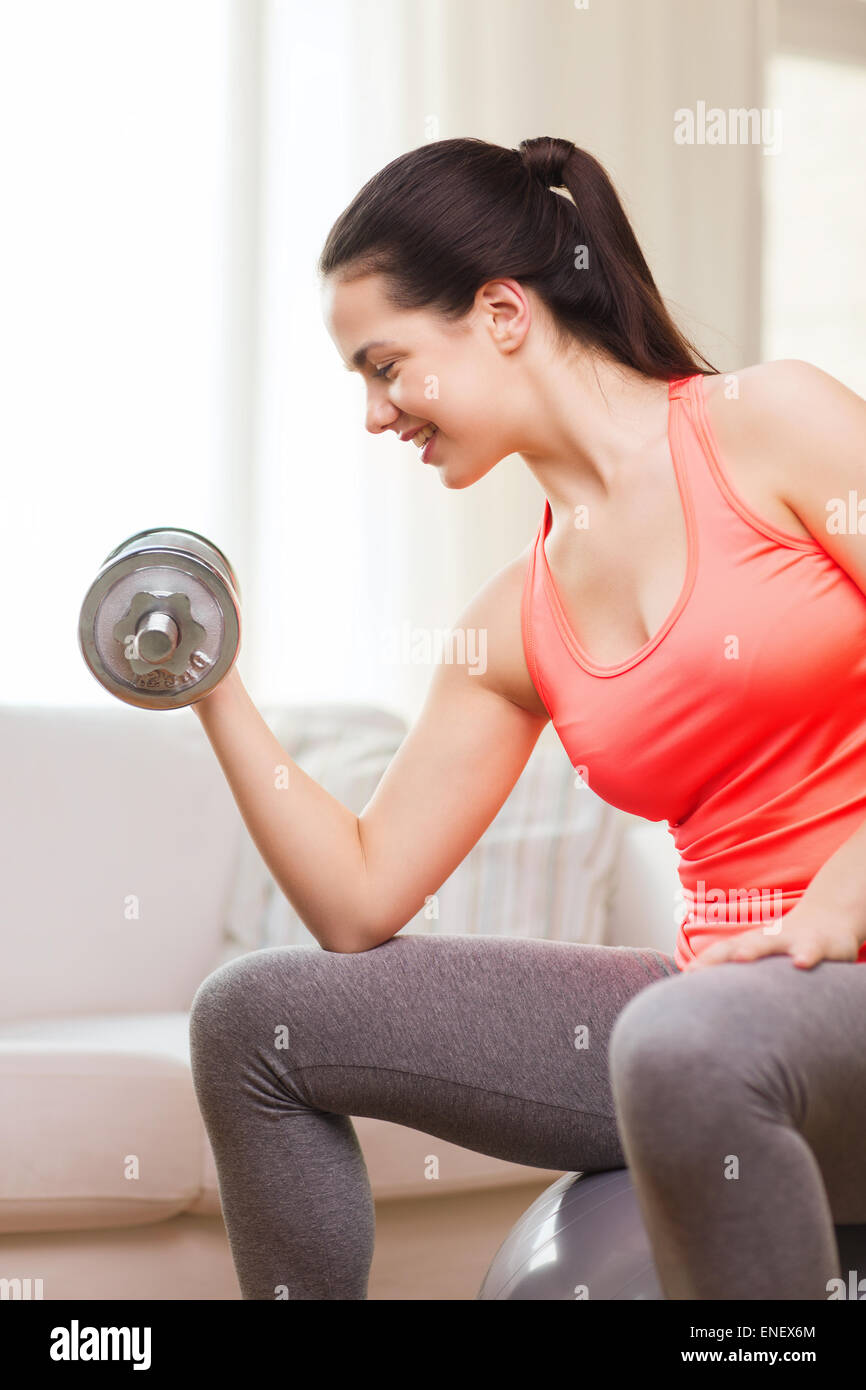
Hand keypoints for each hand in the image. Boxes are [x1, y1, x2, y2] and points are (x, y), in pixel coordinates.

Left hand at [681, 900, 862, 971]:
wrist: (829, 918)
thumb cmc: (788, 947)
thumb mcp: (765, 958)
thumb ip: (742, 975)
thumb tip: (712, 1002)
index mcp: (752, 945)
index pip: (722, 954)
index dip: (703, 964)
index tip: (685, 977)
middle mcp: (768, 940)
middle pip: (738, 946)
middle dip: (718, 957)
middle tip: (698, 971)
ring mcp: (793, 940)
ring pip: (771, 943)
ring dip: (755, 948)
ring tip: (742, 957)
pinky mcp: (821, 944)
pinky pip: (812, 949)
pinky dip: (806, 954)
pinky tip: (800, 963)